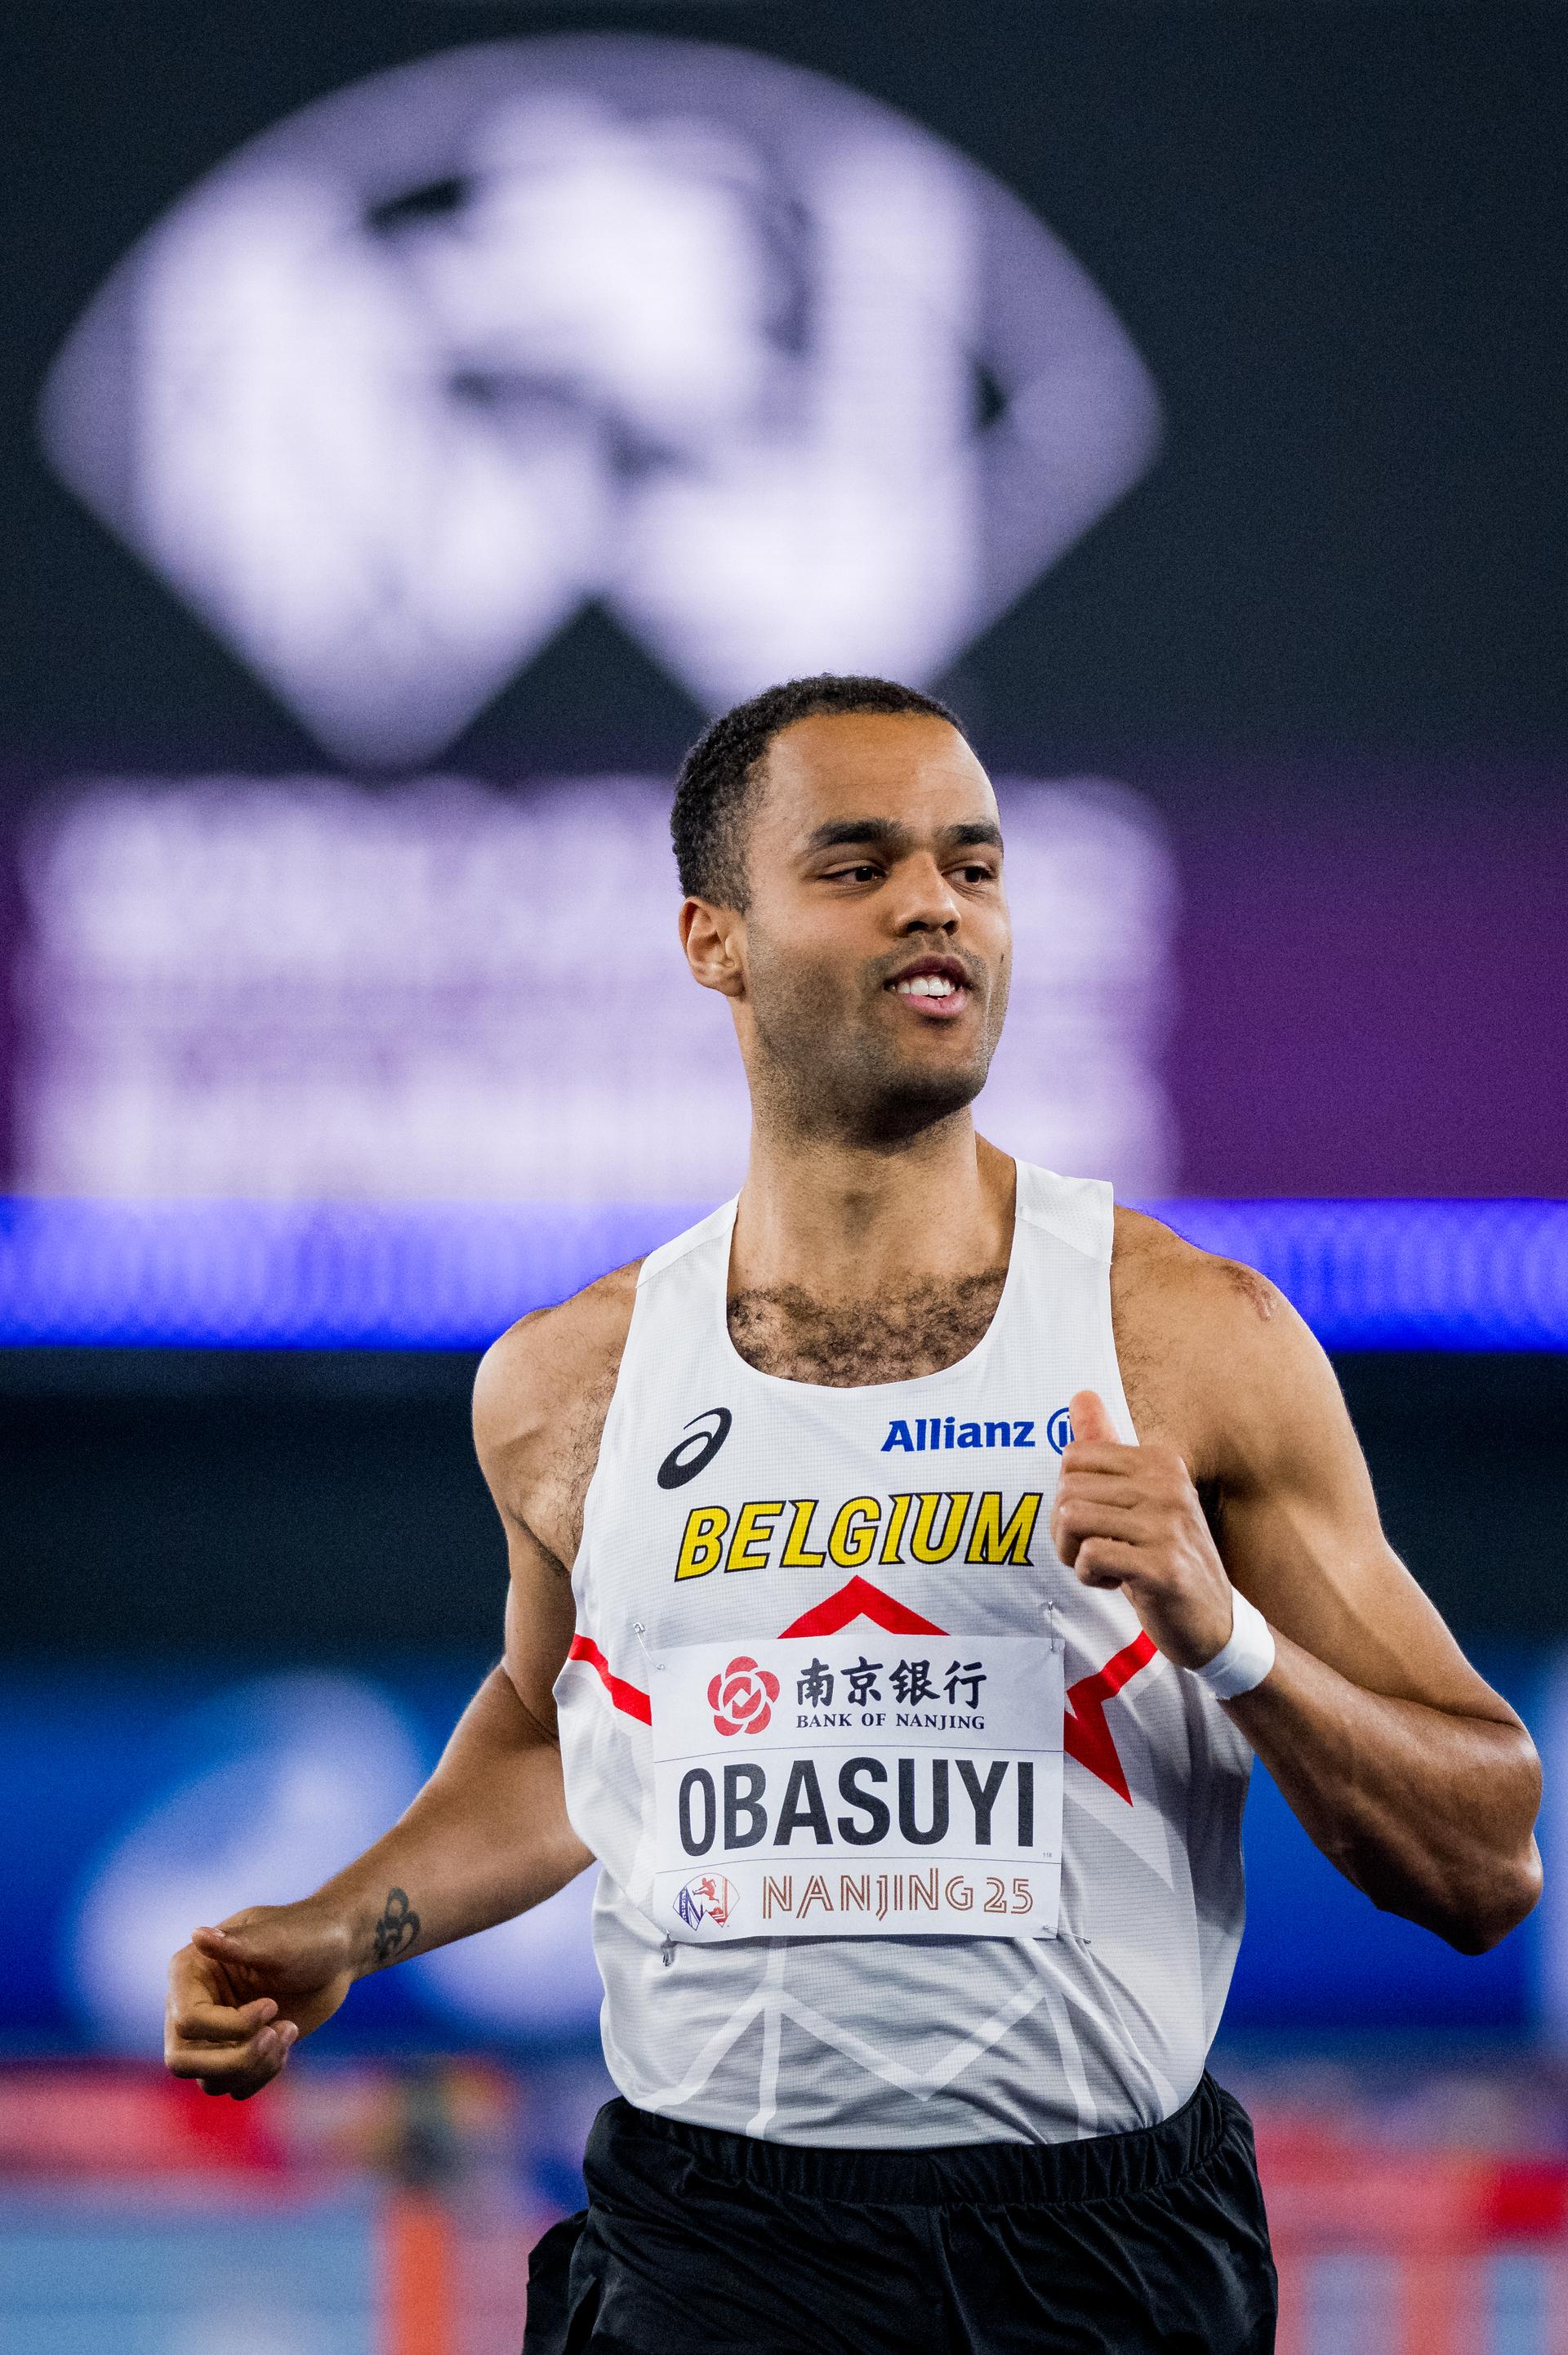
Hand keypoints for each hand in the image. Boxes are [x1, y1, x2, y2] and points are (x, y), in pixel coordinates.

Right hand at [165, 1902, 356, 2099]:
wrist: (336, 1954)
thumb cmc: (307, 1936)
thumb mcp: (276, 1939)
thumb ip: (237, 1944)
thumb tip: (197, 1934)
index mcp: (190, 1970)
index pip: (187, 2021)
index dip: (231, 2026)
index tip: (272, 2006)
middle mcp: (193, 2004)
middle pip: (182, 2061)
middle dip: (233, 2060)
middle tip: (274, 2037)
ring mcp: (213, 2032)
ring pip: (210, 2080)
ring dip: (254, 2066)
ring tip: (288, 2031)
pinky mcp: (236, 2050)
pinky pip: (233, 2085)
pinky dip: (261, 2074)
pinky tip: (287, 2042)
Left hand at [1049, 1390, 1236, 1669]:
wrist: (1213, 1619)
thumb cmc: (1165, 1554)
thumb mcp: (1139, 1497)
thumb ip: (1106, 1447)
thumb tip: (1079, 1394)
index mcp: (1160, 1461)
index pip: (1073, 1458)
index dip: (1069, 1496)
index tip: (1096, 1522)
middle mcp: (1167, 1485)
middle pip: (1066, 1490)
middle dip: (1065, 1530)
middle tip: (1095, 1551)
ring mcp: (1167, 1525)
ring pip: (1071, 1520)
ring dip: (1074, 1554)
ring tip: (1105, 1565)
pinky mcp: (1161, 1566)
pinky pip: (1089, 1555)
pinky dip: (1089, 1575)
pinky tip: (1119, 1583)